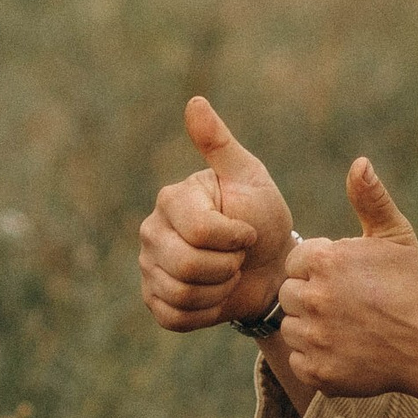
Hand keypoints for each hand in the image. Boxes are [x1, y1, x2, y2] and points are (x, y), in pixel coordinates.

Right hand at [138, 95, 296, 332]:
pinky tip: (216, 295)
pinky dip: (204, 313)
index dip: (235, 239)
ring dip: (218, 291)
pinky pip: (174, 316)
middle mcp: (151, 231)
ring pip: (181, 294)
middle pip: (187, 266)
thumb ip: (219, 143)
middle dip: (228, 267)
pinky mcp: (153, 300)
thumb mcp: (249, 177)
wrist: (269, 267)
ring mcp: (148, 267)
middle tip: (239, 257)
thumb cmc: (262, 217)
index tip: (248, 232)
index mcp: (171, 199)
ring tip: (229, 274)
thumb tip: (195, 101)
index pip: (200, 231)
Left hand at [278, 157, 417, 394]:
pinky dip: (317, 358)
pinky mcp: (317, 372)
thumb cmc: (412, 285)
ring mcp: (315, 338)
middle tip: (349, 306)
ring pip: (291, 328)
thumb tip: (359, 162)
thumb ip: (370, 198)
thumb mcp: (395, 236)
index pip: (297, 262)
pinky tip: (346, 351)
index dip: (320, 270)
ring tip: (349, 328)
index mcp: (325, 261)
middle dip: (313, 298)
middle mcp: (313, 298)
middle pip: (289, 294)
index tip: (348, 280)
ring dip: (312, 328)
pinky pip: (299, 360)